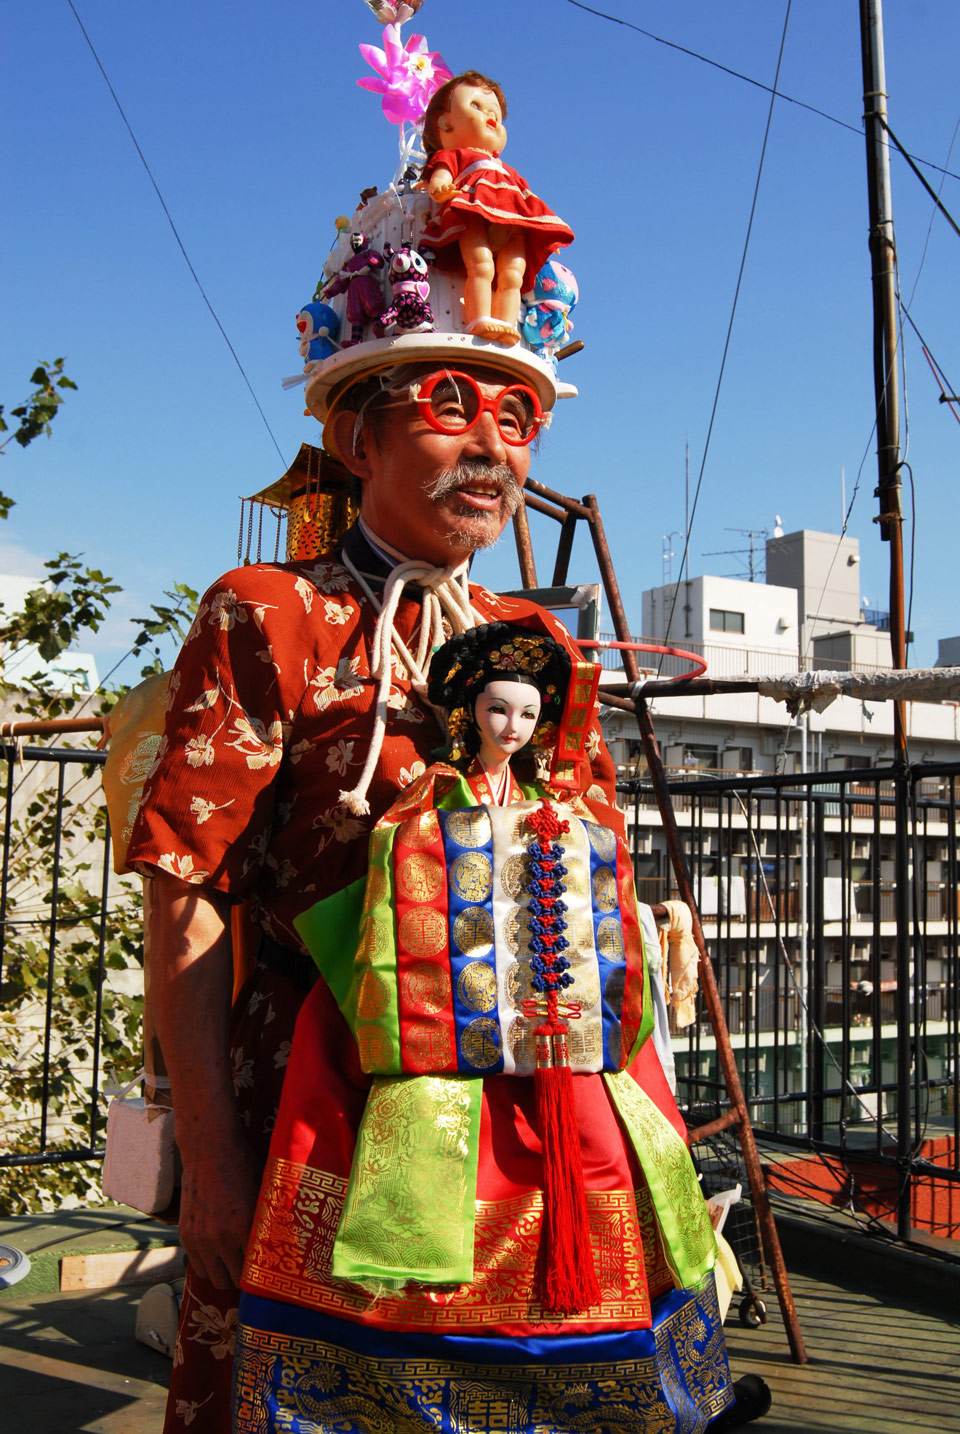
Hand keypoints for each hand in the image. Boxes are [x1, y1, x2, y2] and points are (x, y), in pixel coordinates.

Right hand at [177, 1131, 262, 1288]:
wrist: (209, 1147)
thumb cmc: (243, 1164)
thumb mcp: (262, 1191)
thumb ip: (269, 1218)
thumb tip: (288, 1237)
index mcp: (244, 1226)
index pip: (256, 1270)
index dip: (264, 1275)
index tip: (271, 1276)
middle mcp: (220, 1237)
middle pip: (234, 1280)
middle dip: (244, 1279)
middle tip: (253, 1272)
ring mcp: (200, 1238)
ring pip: (214, 1278)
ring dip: (225, 1274)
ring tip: (236, 1265)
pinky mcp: (185, 1234)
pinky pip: (197, 1266)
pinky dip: (209, 1264)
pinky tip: (219, 1254)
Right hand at [429, 175, 454, 203]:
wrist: (439, 193)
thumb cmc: (446, 193)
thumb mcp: (451, 193)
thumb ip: (456, 192)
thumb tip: (461, 192)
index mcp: (448, 188)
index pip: (450, 186)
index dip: (452, 186)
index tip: (454, 187)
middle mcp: (443, 188)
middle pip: (444, 187)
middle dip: (445, 187)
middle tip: (446, 189)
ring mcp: (438, 189)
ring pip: (439, 189)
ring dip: (439, 190)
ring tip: (439, 191)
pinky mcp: (434, 192)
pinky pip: (433, 192)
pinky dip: (432, 192)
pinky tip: (432, 193)